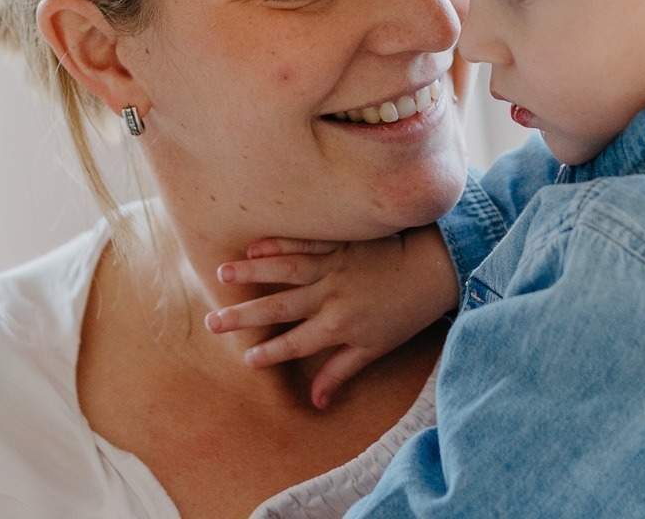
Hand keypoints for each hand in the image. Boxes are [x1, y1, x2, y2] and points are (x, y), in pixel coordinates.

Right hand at [205, 225, 458, 408]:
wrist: (431, 270)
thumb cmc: (402, 315)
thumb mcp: (374, 349)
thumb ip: (341, 372)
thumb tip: (316, 402)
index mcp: (338, 326)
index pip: (297, 343)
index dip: (271, 352)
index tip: (246, 358)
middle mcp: (330, 296)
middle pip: (281, 308)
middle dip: (245, 316)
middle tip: (213, 322)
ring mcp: (333, 266)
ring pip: (287, 270)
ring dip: (254, 272)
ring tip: (222, 274)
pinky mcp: (339, 242)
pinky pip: (305, 243)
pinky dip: (280, 243)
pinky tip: (254, 245)